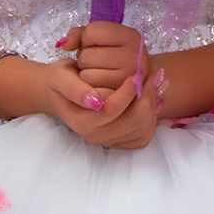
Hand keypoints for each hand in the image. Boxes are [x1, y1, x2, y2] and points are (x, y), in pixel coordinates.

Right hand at [38, 57, 158, 149]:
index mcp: (81, 121)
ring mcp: (108, 140)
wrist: (60, 91)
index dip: (127, 92)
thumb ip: (75, 89)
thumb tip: (96, 102)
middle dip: (146, 98)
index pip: (111, 111)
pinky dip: (153, 118)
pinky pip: (144, 135)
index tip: (136, 73)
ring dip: (152, 105)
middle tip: (149, 76)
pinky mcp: (119, 140)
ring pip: (142, 130)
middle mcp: (95, 135)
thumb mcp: (61, 77)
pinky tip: (151, 99)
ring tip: (151, 83)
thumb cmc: (62, 80)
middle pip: (133, 123)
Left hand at [61, 21, 146, 92]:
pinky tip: (97, 83)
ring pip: (85, 74)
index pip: (93, 31)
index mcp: (132, 37)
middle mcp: (135, 57)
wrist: (135, 77)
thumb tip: (64, 45)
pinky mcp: (118, 96)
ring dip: (85, 72)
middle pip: (86, 55)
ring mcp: (128, 79)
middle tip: (97, 60)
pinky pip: (88, 90)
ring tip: (97, 71)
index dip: (87, 38)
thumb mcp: (102, 37)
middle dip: (85, 57)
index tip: (97, 44)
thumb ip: (80, 34)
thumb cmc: (113, 53)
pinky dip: (87, 86)